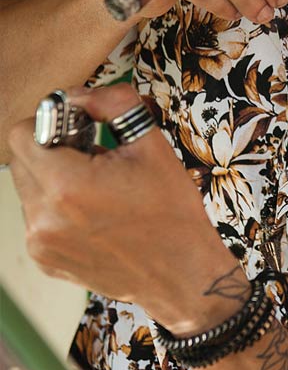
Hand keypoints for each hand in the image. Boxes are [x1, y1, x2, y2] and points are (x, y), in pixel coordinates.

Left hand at [8, 83, 245, 332]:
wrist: (182, 273)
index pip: (21, 133)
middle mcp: (44, 218)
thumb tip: (79, 96)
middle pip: (22, 159)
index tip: (81, 129)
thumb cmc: (171, 210)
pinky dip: (57, 205)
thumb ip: (114, 103)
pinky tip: (94, 210)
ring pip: (28, 187)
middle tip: (93, 153)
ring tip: (96, 185)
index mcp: (66, 185)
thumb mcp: (151, 143)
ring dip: (53, 176)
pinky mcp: (45, 260)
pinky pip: (37, 215)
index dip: (50, 122)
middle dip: (52, 147)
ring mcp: (41, 243)